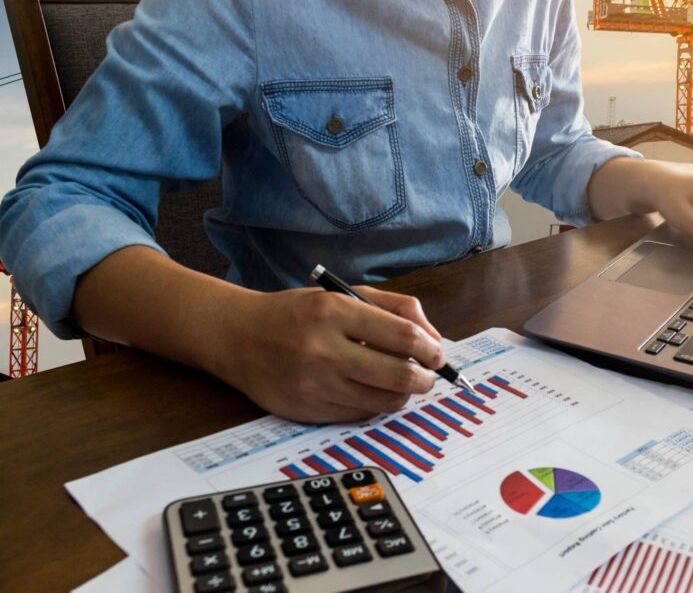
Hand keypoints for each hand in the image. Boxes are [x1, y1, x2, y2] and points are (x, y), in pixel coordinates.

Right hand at [220, 286, 445, 422]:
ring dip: (403, 394)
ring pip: (383, 400)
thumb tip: (434, 339)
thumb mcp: (344, 294)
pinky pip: (359, 414)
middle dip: (426, 378)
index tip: (438, 354)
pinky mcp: (306, 409)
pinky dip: (375, 404)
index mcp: (335, 312)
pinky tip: (371, 390)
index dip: (431, 349)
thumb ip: (394, 308)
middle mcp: (324, 349)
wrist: (238, 336)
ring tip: (401, 381)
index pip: (404, 336)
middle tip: (429, 375)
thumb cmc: (299, 313)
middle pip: (399, 375)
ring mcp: (314, 384)